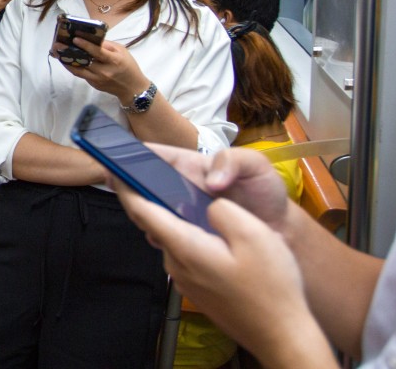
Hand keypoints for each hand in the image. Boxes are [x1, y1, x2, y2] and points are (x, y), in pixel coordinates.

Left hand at [52, 36, 146, 98]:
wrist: (131, 88)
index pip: (98, 53)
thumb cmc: (128, 66)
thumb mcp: (122, 51)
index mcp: (114, 61)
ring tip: (57, 52)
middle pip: (84, 61)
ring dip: (66, 61)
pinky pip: (81, 74)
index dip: (86, 45)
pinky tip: (66, 60)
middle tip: (57, 45)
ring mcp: (98, 79)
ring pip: (78, 70)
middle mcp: (104, 71)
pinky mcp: (93, 84)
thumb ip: (107, 45)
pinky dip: (72, 67)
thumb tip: (91, 38)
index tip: (75, 39)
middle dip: (70, 52)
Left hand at [113, 180, 326, 364]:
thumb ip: (222, 210)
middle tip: (151, 174)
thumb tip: (208, 206)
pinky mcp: (197, 289)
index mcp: (185, 246)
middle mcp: (177, 264)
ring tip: (190, 200)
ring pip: (173, 239)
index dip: (125, 188)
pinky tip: (212, 234)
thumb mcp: (253, 234)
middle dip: (150, 198)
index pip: (142, 211)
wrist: (282, 335)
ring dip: (176, 220)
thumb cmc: (270, 288)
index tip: (112, 170)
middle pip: (155, 223)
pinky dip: (190, 237)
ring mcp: (186, 280)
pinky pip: (186, 254)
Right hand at [114, 145, 291, 235]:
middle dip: (131, 190)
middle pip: (143, 185)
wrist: (280, 230)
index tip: (115, 164)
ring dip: (144, 215)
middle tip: (131, 198)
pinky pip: (164, 235)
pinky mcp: (187, 237)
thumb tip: (210, 179)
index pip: (151, 155)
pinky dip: (159, 237)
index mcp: (187, 165)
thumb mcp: (256, 166)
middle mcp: (178, 187)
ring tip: (150, 221)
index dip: (129, 157)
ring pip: (150, 211)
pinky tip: (165, 240)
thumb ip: (234, 161)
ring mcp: (180, 213)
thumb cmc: (264, 191)